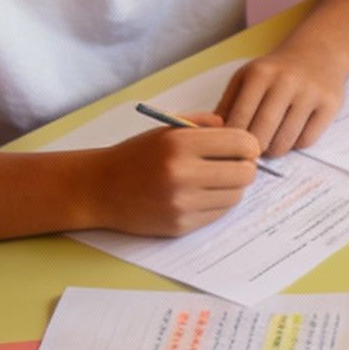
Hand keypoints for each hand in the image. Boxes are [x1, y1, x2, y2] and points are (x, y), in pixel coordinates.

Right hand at [86, 117, 260, 235]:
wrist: (99, 188)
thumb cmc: (136, 155)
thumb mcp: (167, 129)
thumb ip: (204, 125)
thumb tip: (240, 133)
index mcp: (180, 143)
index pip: (242, 143)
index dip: (248, 146)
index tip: (243, 148)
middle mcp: (182, 173)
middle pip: (245, 173)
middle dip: (244, 168)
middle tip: (232, 166)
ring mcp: (182, 202)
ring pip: (235, 196)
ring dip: (231, 188)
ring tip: (213, 180)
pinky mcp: (180, 225)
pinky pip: (218, 214)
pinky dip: (216, 204)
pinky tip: (200, 195)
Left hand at [220, 48, 348, 156]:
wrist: (318, 53)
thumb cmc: (275, 71)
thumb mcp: (245, 78)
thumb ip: (226, 105)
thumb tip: (212, 136)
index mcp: (259, 74)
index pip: (239, 120)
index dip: (232, 142)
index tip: (231, 150)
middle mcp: (286, 82)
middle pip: (261, 135)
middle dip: (253, 151)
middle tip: (251, 153)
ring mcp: (310, 93)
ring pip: (284, 142)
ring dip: (274, 150)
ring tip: (270, 143)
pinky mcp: (330, 104)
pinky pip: (306, 140)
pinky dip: (296, 144)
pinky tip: (291, 133)